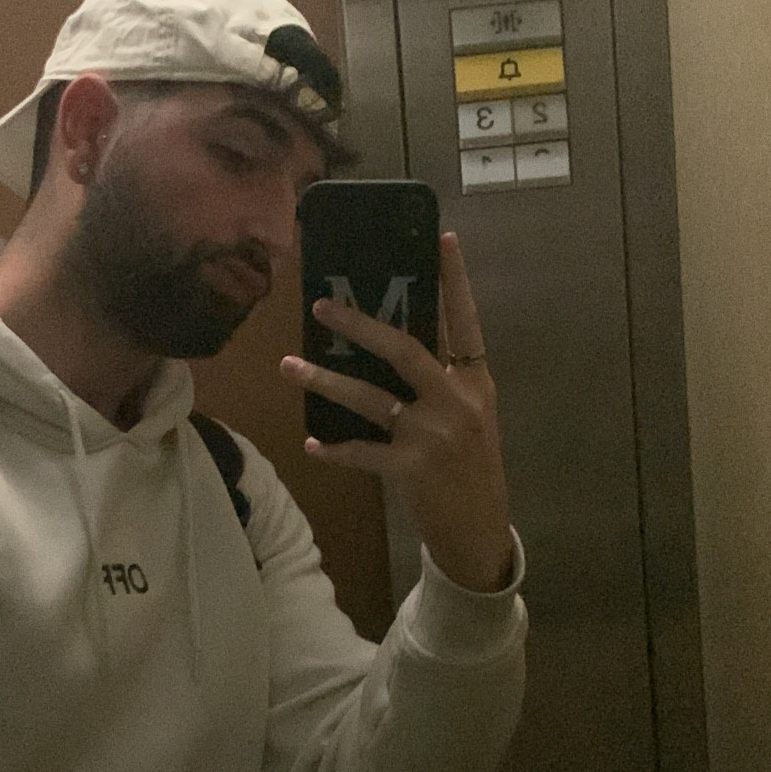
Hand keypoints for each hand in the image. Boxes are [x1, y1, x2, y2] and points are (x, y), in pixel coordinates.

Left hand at [280, 231, 512, 591]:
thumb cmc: (472, 470)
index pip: (466, 320)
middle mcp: (458, 401)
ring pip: (370, 397)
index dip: (455, 280)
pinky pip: (361, 451)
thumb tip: (393, 344)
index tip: (442, 238)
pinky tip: (312, 443)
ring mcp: (434, 435)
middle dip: (359, 324)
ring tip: (289, 365)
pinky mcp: (411, 469)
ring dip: (325, 380)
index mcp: (477, 382)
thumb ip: (445, 382)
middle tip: (321, 306)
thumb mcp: (472, 417)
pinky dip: (335, 448)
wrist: (481, 533)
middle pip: (404, 348)